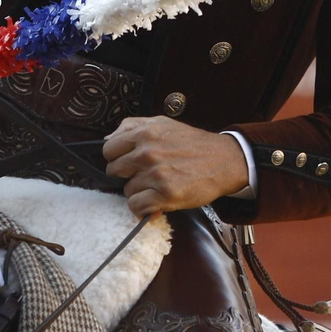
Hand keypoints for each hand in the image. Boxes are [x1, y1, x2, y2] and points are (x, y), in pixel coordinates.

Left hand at [102, 116, 249, 217]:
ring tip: (157, 185)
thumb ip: (133, 125)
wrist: (223, 160)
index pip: (108, 149)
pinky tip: (156, 200)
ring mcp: (156, 174)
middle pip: (114, 171)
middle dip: (126, 175)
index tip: (127, 161)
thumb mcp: (163, 123)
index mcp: (145, 133)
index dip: (116, 157)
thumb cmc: (192, 143)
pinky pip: (136, 207)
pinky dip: (144, 208)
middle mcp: (148, 153)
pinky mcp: (166, 195)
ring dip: (139, 191)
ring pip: (127, 191)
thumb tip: (107, 138)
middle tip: (144, 174)